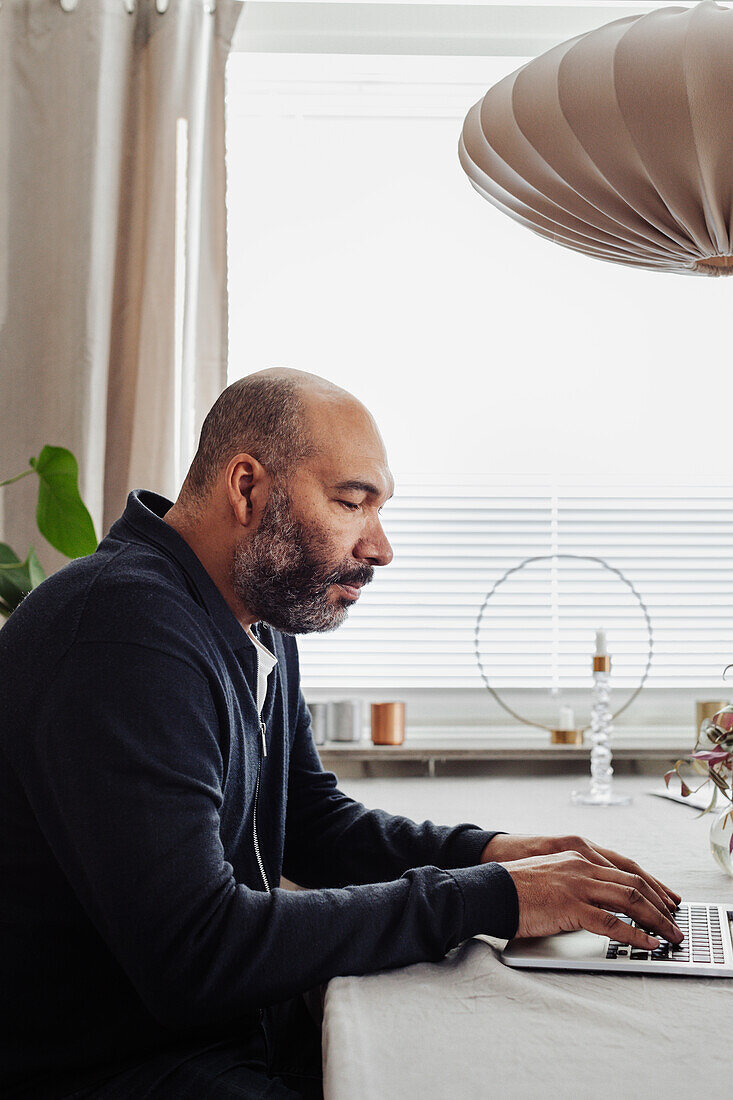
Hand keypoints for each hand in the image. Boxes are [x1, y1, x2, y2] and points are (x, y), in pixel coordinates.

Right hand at [481, 834, 682, 949]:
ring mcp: (577, 883)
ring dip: (655, 919)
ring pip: (629, 899)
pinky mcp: (570, 905)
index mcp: (578, 853)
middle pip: (634, 881)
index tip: (667, 901)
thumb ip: (576, 881)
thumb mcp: (552, 874)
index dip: (651, 885)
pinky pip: (612, 922)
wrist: (489, 888)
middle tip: (675, 921)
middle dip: (660, 904)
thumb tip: (599, 904)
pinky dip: (634, 934)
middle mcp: (582, 863)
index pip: (626, 868)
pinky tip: (647, 943)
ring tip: (670, 935)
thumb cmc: (516, 886)